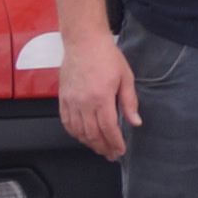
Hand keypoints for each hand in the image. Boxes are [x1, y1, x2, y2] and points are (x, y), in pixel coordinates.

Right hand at [58, 33, 138, 161]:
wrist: (84, 42)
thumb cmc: (106, 56)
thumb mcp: (126, 78)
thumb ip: (129, 102)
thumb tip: (135, 122)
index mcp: (101, 98)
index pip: (108, 129)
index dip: (115, 143)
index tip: (120, 150)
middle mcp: (84, 102)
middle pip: (92, 134)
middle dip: (103, 147)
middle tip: (110, 154)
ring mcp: (71, 101)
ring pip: (78, 131)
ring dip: (89, 143)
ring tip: (99, 148)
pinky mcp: (62, 98)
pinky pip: (66, 122)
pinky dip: (74, 133)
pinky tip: (82, 136)